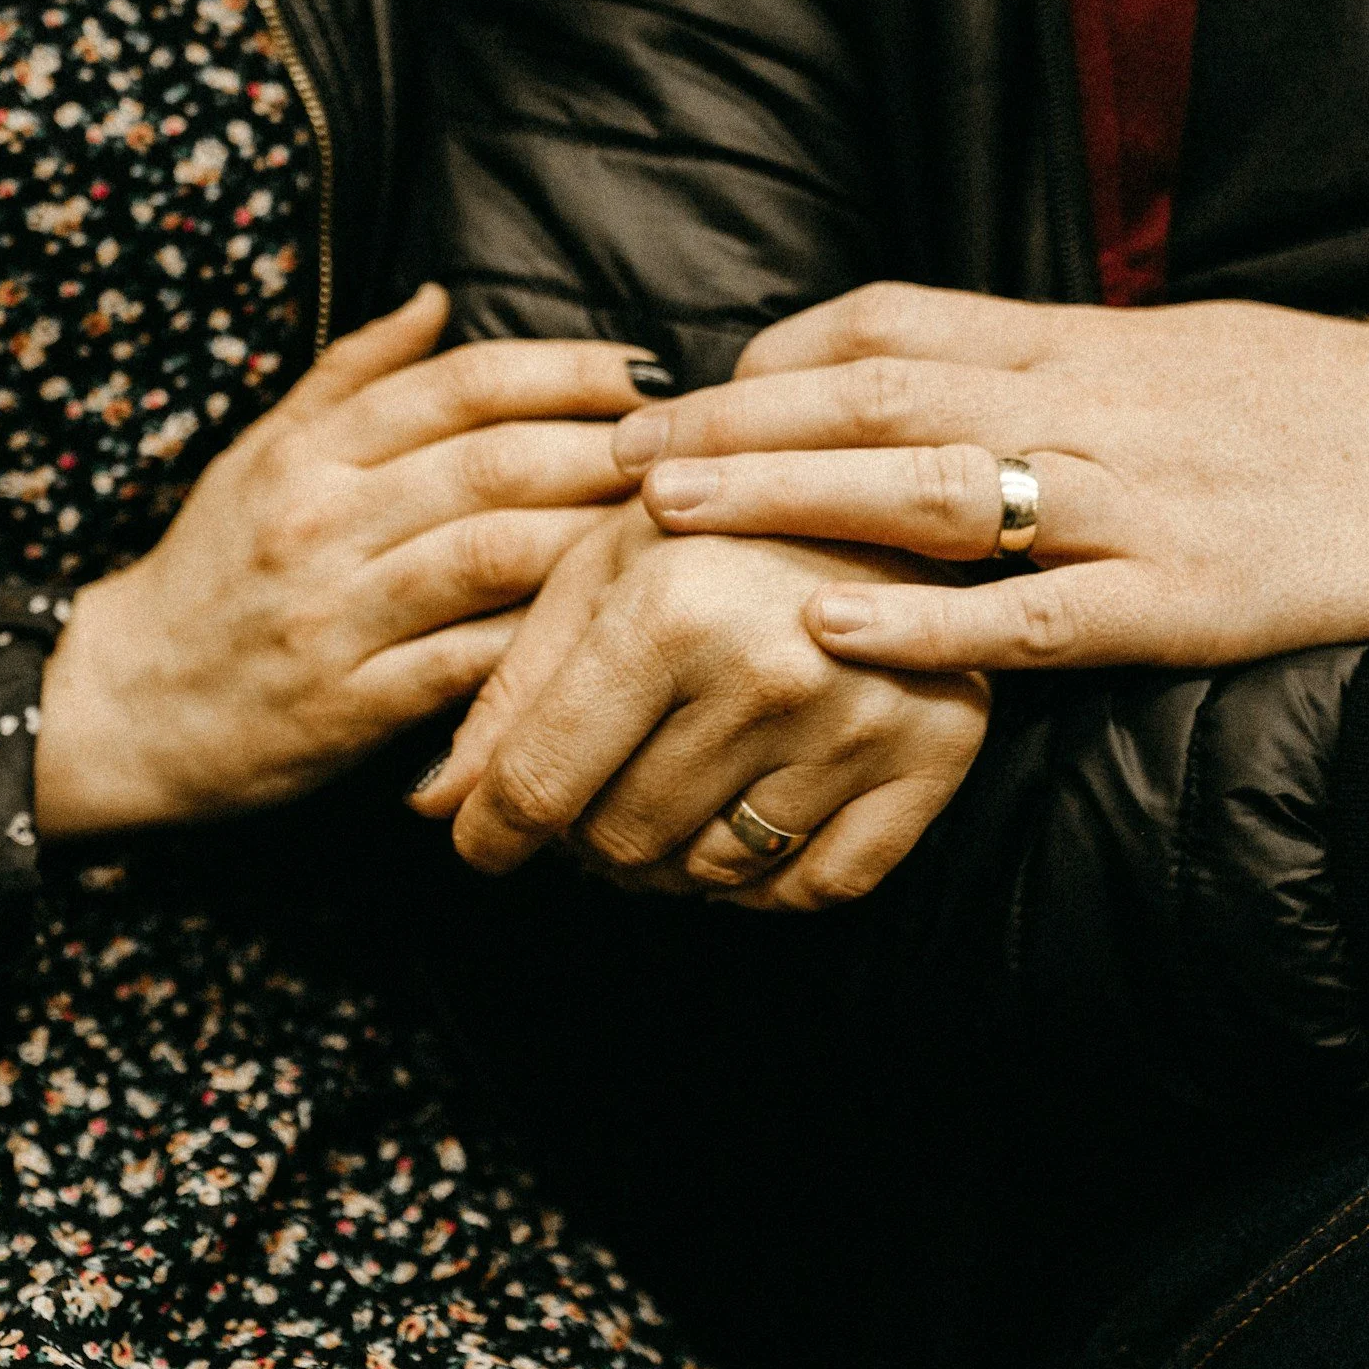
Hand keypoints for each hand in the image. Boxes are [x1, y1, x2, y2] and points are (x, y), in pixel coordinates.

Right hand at [34, 286, 655, 833]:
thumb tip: (440, 296)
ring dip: (591, 536)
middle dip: (605, 448)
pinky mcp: (350, 707)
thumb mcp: (260, 457)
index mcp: (307, 452)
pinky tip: (610, 624)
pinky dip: (545, 640)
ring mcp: (336, 614)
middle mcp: (321, 521)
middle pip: (492, 462)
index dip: (563, 370)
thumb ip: (352, 377)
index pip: (458, 385)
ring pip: (493, 555)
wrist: (121, 706)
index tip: (644, 373)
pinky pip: (472, 662)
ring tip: (668, 527)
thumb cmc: (210, 573)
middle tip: (688, 449)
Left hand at [407, 505, 990, 909]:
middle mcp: (769, 675)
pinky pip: (816, 888)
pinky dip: (768, 880)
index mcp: (670, 611)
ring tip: (675, 784)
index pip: (542, 784)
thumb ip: (513, 687)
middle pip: (619, 841)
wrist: (892, 480)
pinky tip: (749, 815)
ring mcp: (861, 724)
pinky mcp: (935, 758)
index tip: (479, 843)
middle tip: (599, 785)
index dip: (491, 831)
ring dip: (672, 853)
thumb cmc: (724, 517)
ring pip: (710, 873)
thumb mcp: (601, 568)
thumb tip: (434, 806)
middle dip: (586, 831)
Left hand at [613, 283, 1368, 671]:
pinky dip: (926, 622)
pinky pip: (1035, 614)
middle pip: (873, 395)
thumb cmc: (1333, 405)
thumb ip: (1061, 366)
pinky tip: (828, 625)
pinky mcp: (1189, 602)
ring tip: (666, 515)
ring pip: (927, 487)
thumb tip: (948, 384)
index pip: (893, 320)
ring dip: (783, 497)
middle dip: (730, 421)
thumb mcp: (1183, 350)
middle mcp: (1091, 404)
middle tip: (614, 451)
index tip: (692, 387)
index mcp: (1087, 340)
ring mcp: (1137, 503)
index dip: (775, 354)